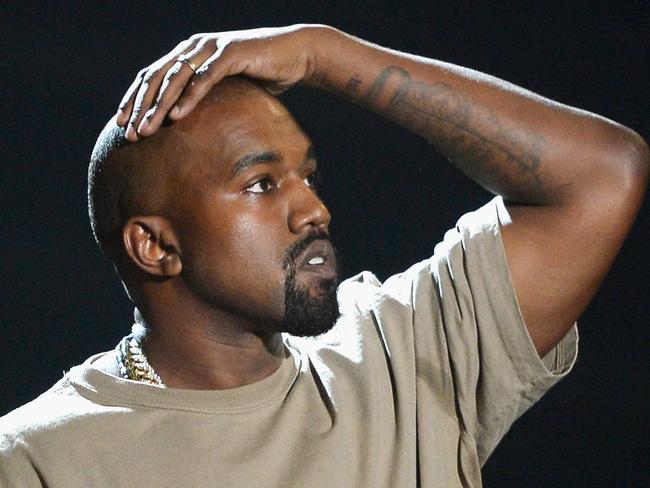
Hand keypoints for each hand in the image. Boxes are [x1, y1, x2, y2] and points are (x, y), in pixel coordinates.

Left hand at [116, 24, 328, 140]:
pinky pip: (204, 78)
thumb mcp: (228, 88)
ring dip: (158, 106)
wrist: (296, 55)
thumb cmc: (263, 75)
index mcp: (189, 53)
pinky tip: (176, 117)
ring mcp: (211, 48)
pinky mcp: (230, 54)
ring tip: (146, 130)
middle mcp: (194, 46)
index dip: (134, 99)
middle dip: (139, 107)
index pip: (152, 75)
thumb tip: (189, 123)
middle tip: (127, 133)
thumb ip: (207, 97)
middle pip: (156, 77)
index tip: (121, 123)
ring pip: (175, 78)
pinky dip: (189, 98)